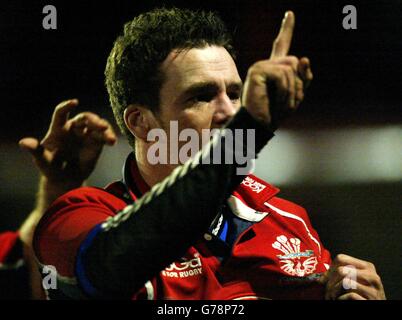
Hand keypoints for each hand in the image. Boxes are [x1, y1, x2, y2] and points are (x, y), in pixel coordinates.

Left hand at [19, 99, 116, 189]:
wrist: (66, 179)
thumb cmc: (51, 168)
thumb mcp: (42, 161)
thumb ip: (35, 151)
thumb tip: (24, 143)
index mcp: (58, 129)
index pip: (61, 113)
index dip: (67, 107)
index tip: (74, 103)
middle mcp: (73, 129)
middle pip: (84, 118)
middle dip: (93, 120)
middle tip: (101, 126)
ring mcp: (85, 135)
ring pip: (96, 125)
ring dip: (104, 128)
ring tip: (110, 138)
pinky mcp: (96, 143)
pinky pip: (104, 136)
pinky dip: (109, 137)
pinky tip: (112, 142)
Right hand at [242, 11, 312, 128]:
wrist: (259, 126)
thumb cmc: (275, 114)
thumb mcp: (295, 95)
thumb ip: (303, 78)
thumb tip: (304, 57)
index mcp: (273, 68)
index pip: (281, 45)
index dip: (286, 29)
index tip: (290, 14)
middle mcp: (265, 64)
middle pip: (295, 61)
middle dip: (298, 84)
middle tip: (288, 103)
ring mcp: (260, 66)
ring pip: (291, 68)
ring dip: (292, 90)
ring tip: (282, 105)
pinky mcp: (257, 71)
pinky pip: (282, 75)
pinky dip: (285, 91)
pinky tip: (275, 100)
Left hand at [320, 254, 385, 299]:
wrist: (374, 305)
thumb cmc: (362, 295)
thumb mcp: (353, 281)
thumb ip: (339, 275)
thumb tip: (319, 279)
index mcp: (367, 266)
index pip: (341, 258)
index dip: (330, 269)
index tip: (325, 280)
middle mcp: (372, 275)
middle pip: (342, 270)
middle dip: (330, 282)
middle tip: (327, 292)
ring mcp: (374, 289)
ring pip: (346, 282)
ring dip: (334, 291)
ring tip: (332, 297)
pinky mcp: (372, 300)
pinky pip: (351, 295)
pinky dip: (342, 299)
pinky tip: (341, 300)